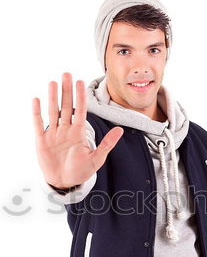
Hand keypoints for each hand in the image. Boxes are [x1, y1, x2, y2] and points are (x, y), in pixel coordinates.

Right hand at [32, 71, 123, 188]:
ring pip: (53, 112)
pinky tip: (36, 100)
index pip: (80, 110)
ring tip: (53, 82)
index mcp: (79, 133)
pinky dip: (37, 113)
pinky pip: (38, 124)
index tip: (81, 82)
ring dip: (53, 98)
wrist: (65, 183)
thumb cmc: (81, 171)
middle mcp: (66, 130)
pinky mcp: (42, 141)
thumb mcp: (97, 159)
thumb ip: (107, 144)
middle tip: (67, 74)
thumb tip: (121, 130)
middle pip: (66, 107)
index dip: (80, 97)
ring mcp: (54, 134)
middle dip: (66, 91)